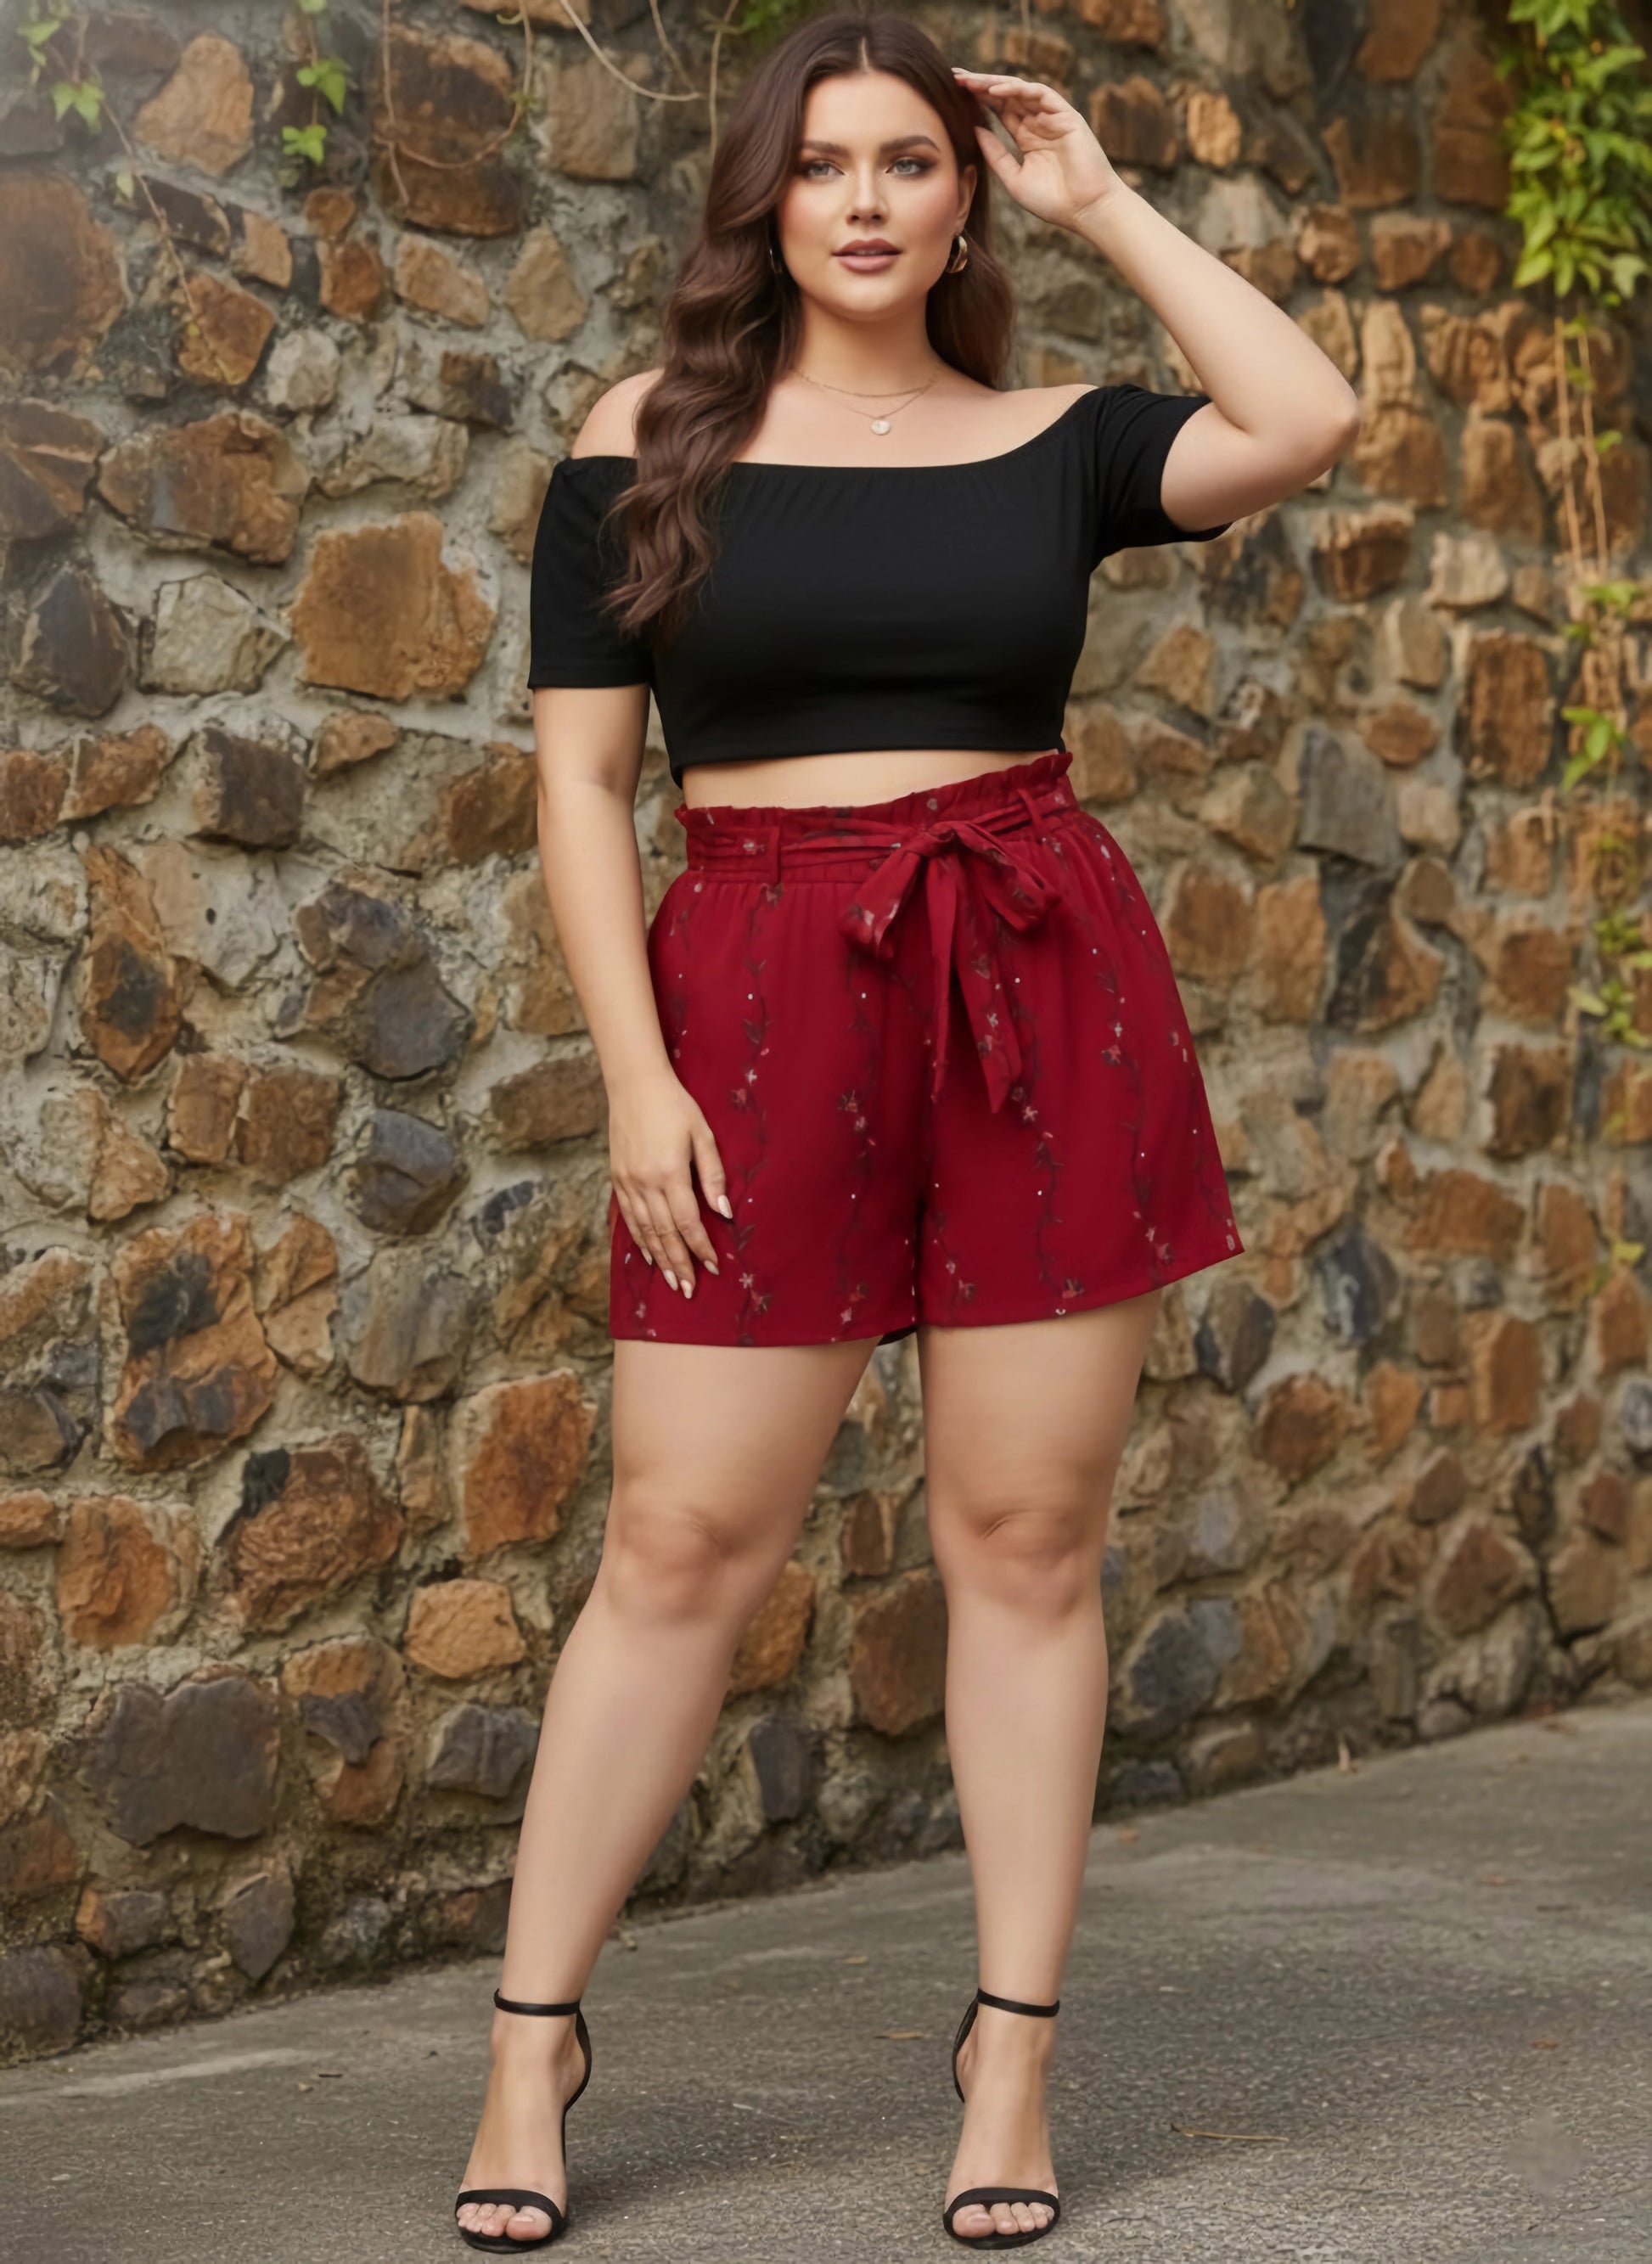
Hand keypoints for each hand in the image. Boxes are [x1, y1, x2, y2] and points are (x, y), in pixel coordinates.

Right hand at [607, 1065, 729, 1297]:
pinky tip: (649, 1254)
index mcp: (670, 1173)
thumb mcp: (702, 1135)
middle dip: (679, 1264)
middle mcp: (645, 1183)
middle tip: (690, 1289)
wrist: (634, 1084)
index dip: (701, 1247)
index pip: (688, 1222)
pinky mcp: (617, 1178)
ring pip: (645, 1231)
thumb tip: (724, 1211)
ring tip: (672, 1281)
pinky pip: (629, 1218)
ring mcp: (628, 1183)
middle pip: (664, 1234)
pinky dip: (640, 1239)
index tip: (713, 1266)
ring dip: (660, 1259)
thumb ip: (713, 1175)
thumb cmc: (675, 1106)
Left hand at [951, 66, 1124, 234]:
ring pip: (1021, 90)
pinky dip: (1018, 89)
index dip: (978, 101)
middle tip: (955, 78)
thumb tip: (975, 130)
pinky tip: (996, 91)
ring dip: (995, 83)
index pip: (1000, 110)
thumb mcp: (1014, 179)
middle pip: (1007, 96)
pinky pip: (1040, 94)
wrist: (1085, 210)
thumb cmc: (1053, 202)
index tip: (953, 94)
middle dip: (981, 86)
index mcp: (1027, 137)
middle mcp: (1039, 123)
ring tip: (970, 82)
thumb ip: (996, 154)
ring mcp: (1053, 117)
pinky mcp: (1066, 115)